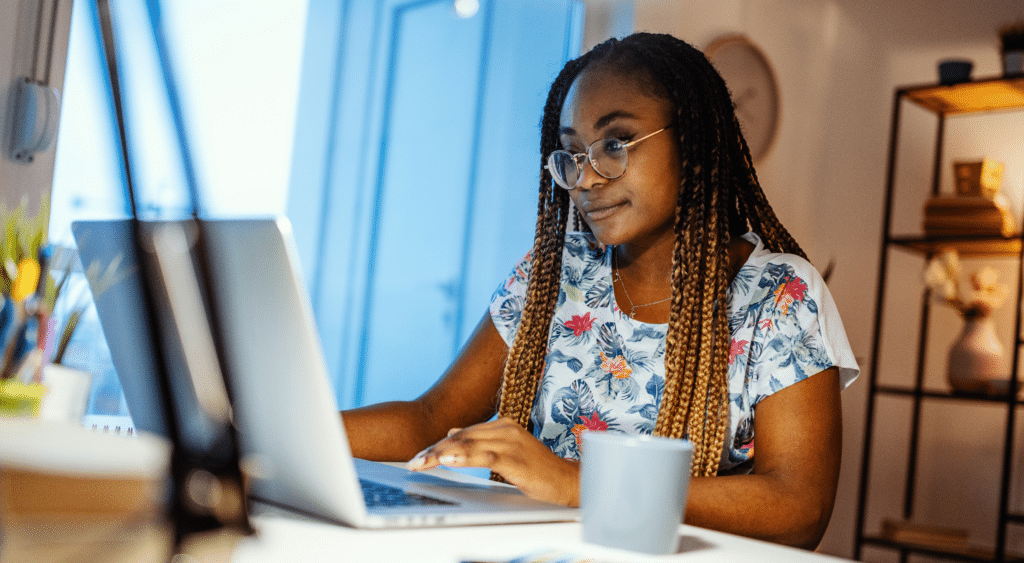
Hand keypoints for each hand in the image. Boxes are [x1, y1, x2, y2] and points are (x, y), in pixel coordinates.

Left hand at [405, 417, 579, 505]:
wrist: (568, 482)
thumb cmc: (537, 470)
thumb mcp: (506, 452)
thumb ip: (481, 442)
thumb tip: (453, 433)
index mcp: (501, 425)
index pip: (462, 434)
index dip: (439, 445)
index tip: (418, 457)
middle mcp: (505, 429)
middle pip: (461, 438)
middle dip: (435, 450)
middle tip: (413, 462)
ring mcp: (511, 442)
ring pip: (469, 445)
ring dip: (442, 454)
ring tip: (422, 462)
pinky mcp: (517, 458)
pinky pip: (486, 456)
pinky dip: (465, 457)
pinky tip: (449, 461)